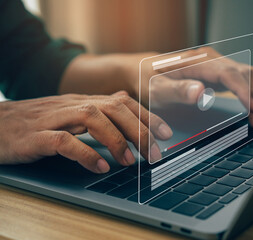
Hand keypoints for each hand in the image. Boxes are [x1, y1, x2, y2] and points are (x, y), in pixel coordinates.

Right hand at [0, 92, 171, 172]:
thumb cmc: (35, 122)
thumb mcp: (70, 115)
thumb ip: (97, 115)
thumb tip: (126, 119)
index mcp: (82, 102)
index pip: (122, 102)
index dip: (147, 116)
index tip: (165, 133)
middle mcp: (72, 106)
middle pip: (114, 108)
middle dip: (140, 130)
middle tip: (154, 154)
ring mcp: (53, 119)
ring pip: (93, 119)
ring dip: (116, 141)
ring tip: (129, 162)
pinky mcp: (36, 136)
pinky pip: (64, 142)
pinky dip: (86, 154)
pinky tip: (99, 167)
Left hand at [59, 48, 252, 129]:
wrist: (141, 71)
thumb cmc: (147, 79)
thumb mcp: (156, 88)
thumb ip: (177, 90)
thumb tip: (200, 92)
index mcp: (200, 62)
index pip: (232, 75)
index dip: (247, 93)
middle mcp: (212, 60)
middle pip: (247, 74)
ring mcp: (217, 66)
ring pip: (249, 77)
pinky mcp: (217, 74)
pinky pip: (242, 82)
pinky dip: (252, 96)